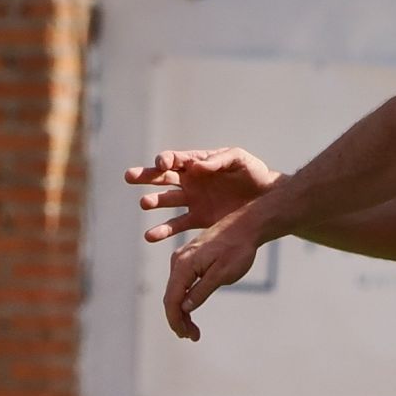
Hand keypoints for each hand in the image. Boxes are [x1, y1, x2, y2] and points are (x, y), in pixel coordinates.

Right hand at [125, 148, 280, 243]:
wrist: (266, 198)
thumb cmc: (253, 172)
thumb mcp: (239, 159)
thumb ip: (219, 160)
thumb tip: (197, 166)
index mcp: (197, 163)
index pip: (176, 159)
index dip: (166, 160)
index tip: (162, 164)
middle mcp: (189, 181)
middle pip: (162, 178)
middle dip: (146, 176)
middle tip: (129, 176)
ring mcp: (191, 201)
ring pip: (166, 201)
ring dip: (153, 201)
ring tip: (145, 203)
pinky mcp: (197, 219)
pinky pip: (176, 225)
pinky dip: (162, 231)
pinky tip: (150, 236)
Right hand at [162, 211, 262, 341]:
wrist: (247, 225)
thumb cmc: (238, 249)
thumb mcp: (223, 274)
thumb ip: (202, 291)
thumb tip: (184, 308)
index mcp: (184, 264)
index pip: (172, 299)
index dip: (176, 320)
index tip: (186, 335)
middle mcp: (179, 260)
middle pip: (171, 296)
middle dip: (179, 319)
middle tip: (192, 336)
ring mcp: (183, 258)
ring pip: (176, 290)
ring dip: (182, 310)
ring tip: (193, 329)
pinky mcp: (191, 257)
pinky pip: (182, 281)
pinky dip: (185, 297)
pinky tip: (192, 309)